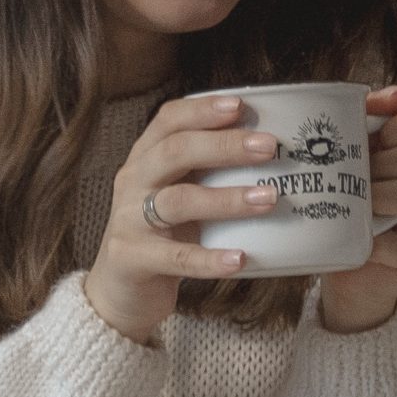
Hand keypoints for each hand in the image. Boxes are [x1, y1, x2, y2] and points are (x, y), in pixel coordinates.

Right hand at [85, 94, 278, 343]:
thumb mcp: (181, 194)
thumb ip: (211, 172)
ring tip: (269, 199)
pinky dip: (210, 259)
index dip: (202, 110)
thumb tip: (276, 153)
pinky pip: (176, 257)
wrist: (120, 290)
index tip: (241, 106)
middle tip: (269, 147)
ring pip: (178, 201)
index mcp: (145, 158)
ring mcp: (129, 220)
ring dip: (227, 199)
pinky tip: (240, 259)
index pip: (168, 121)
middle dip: (224, 146)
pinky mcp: (132, 259)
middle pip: (175, 152)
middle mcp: (133, 182)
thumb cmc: (164, 234)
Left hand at [318, 86, 396, 333]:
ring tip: (361, 208)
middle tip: (357, 182)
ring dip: (379, 196)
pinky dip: (371, 237)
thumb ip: (370, 116)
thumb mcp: (354, 153)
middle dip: (381, 166)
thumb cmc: (349, 206)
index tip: (373, 146)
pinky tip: (360, 238)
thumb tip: (396, 94)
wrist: (342, 266)